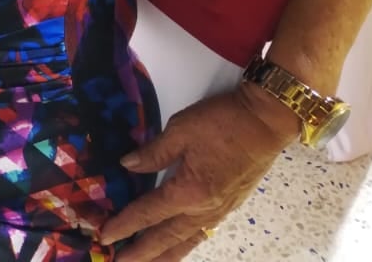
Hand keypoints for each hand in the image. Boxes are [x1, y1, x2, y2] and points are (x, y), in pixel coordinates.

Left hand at [100, 87, 297, 260]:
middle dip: (142, 252)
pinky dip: (185, 245)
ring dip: (164, 256)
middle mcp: (204, 209)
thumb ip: (154, 152)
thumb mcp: (181, 130)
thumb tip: (128, 165)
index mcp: (189, 191)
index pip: (148, 213)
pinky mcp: (229, 206)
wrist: (266, 123)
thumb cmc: (223, 122)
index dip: (125, 225)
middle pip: (166, 237)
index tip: (105, 236)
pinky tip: (177, 247)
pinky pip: (201, 234)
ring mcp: (219, 211)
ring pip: (186, 241)